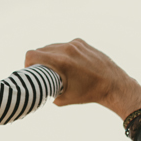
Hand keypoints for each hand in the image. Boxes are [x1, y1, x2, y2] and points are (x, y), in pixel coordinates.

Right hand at [25, 39, 140, 119]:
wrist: (113, 84)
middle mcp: (67, 49)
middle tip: (41, 72)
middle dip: (39, 60)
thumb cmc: (89, 93)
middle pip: (41, 49)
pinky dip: (62, 53)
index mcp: (61, 62)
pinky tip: (67, 63)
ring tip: (54, 68)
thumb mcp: (65, 98)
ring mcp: (75, 44)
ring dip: (50, 55)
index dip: (27, 63)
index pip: (32, 54)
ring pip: (53, 46)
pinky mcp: (82, 42)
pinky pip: (65, 45)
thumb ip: (48, 92)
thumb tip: (38, 92)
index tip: (31, 71)